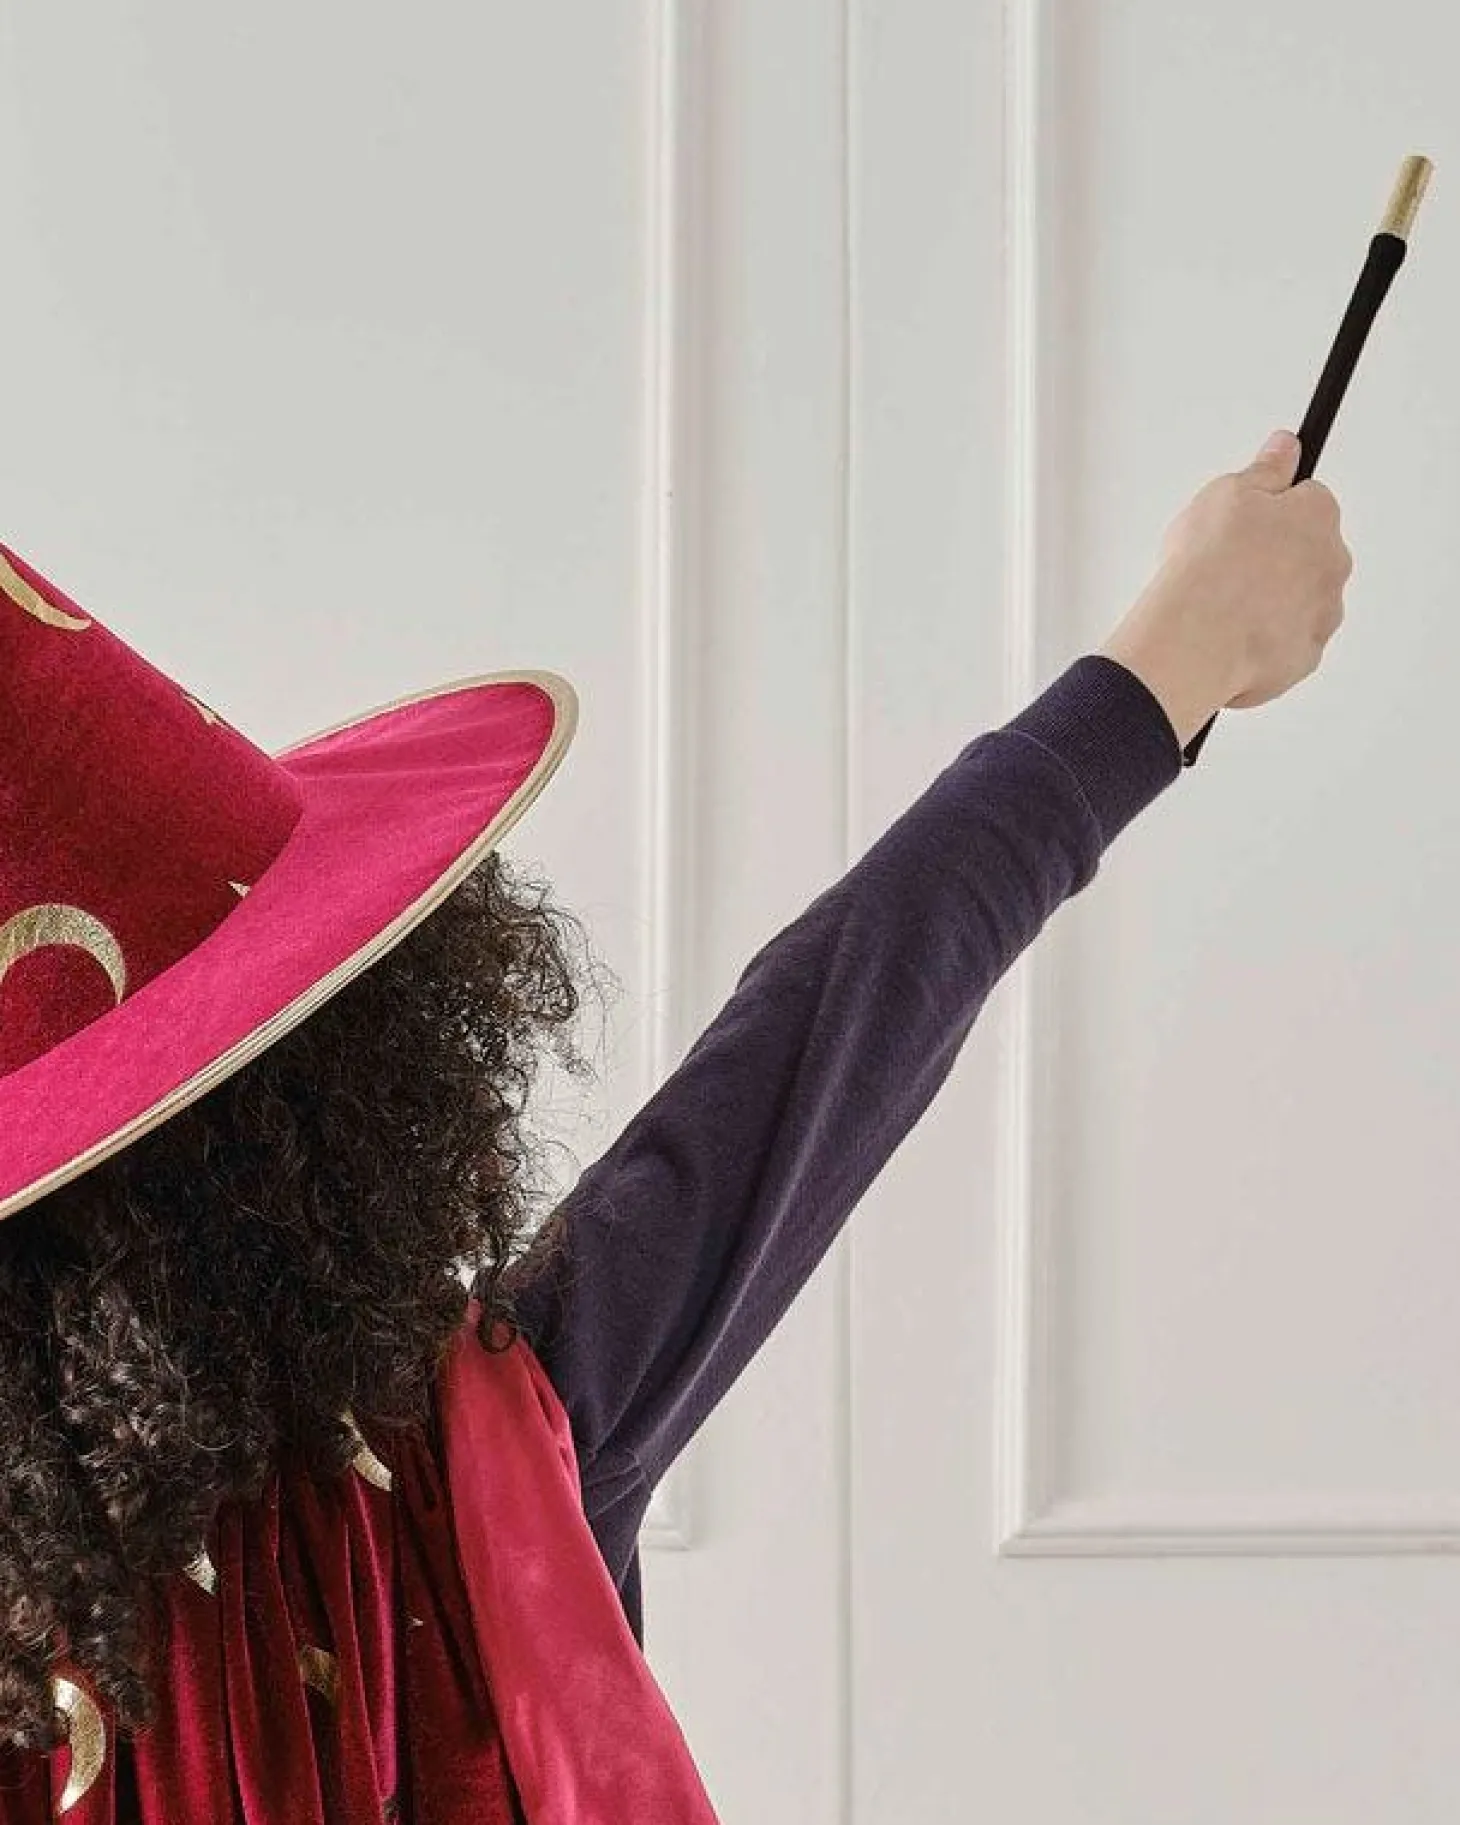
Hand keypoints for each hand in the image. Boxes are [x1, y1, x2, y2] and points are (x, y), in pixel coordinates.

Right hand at [1098, 429, 1354, 746]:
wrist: (1196, 638)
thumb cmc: (1209, 565)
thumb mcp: (1227, 492)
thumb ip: (1264, 469)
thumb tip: (1286, 447)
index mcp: (1319, 516)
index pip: (1308, 500)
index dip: (1271, 510)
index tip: (1245, 520)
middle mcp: (1332, 565)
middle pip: (1306, 553)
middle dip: (1273, 557)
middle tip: (1226, 564)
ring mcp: (1321, 616)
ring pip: (1298, 601)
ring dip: (1269, 601)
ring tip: (1222, 605)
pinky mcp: (1302, 658)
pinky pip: (1284, 644)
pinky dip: (1261, 642)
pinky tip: (1227, 636)